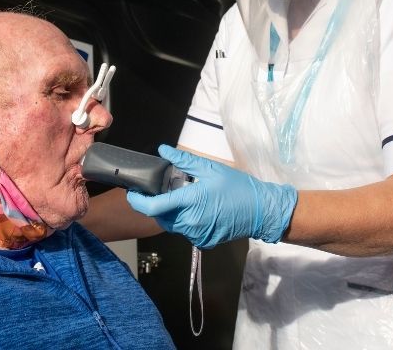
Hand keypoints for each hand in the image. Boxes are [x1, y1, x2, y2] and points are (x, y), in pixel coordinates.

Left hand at [126, 145, 296, 248]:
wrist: (260, 211)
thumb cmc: (236, 186)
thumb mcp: (210, 169)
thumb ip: (183, 161)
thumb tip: (163, 150)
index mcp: (189, 202)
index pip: (153, 207)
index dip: (137, 201)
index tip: (132, 193)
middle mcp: (189, 223)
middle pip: (160, 217)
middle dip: (156, 205)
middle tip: (162, 190)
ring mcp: (196, 235)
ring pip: (172, 225)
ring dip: (171, 213)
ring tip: (182, 198)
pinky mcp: (203, 242)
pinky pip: (186, 231)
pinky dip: (185, 221)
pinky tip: (196, 210)